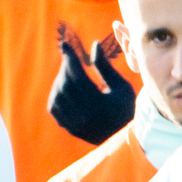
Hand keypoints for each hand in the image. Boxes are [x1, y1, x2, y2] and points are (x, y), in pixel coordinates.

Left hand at [48, 24, 135, 144]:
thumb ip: (104, 66)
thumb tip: (94, 45)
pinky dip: (56, 94)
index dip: (70, 58)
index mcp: (100, 104)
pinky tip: (63, 87)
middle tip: (69, 57)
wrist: (126, 137)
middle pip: (66, 85)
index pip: (78, 76)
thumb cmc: (126, 107)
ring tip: (69, 71)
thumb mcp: (120, 85)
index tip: (65, 45)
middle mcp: (85, 116)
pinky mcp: (70, 129)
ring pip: (58, 96)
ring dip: (60, 80)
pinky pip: (54, 109)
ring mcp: (75, 124)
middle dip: (65, 68)